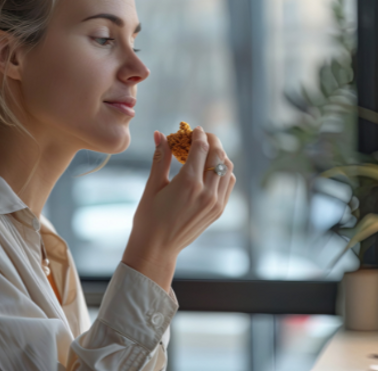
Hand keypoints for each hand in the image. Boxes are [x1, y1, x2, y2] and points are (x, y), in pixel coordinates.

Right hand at [121, 126, 235, 291]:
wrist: (157, 248)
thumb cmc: (149, 217)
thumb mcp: (152, 185)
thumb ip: (161, 157)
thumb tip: (160, 134)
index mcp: (189, 183)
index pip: (201, 148)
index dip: (198, 135)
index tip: (193, 129)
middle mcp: (207, 192)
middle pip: (218, 155)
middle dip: (211, 140)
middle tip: (201, 136)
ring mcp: (215, 202)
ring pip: (227, 168)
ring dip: (219, 154)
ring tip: (206, 151)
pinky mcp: (218, 210)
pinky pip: (228, 183)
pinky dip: (223, 170)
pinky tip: (211, 168)